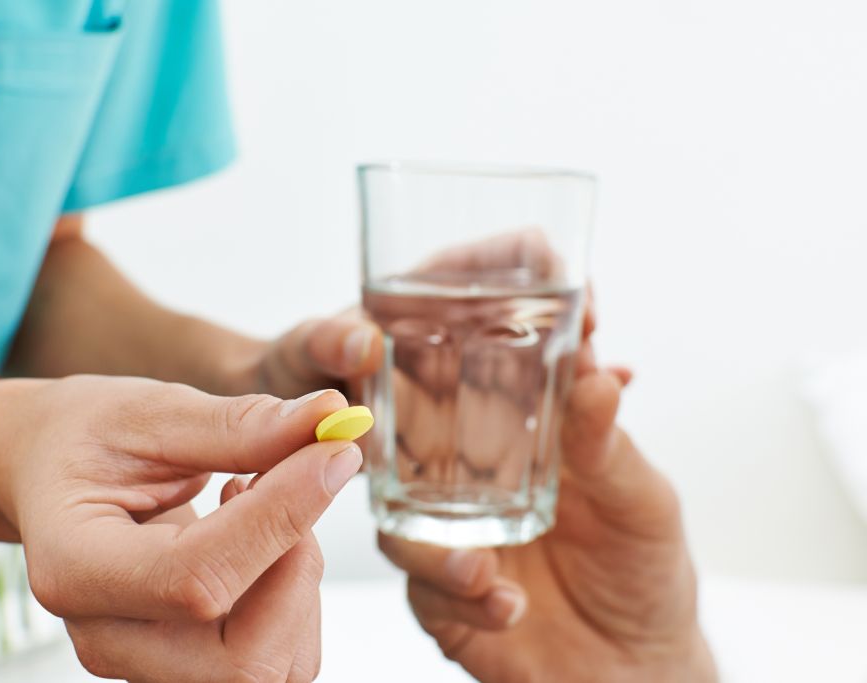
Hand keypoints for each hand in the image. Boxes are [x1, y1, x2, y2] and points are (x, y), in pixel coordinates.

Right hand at [0, 377, 358, 681]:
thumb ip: (236, 424)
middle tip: (293, 480)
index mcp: (75, 569)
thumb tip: (328, 418)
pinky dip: (296, 597)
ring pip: (269, 669)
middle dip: (297, 568)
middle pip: (241, 661)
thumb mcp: (149, 412)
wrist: (52, 473)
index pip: (197, 580)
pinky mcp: (186, 662)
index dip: (280, 519)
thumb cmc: (87, 439)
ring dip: (301, 581)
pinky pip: (275, 660)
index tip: (331, 454)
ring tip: (270, 498)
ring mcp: (146, 663)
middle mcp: (107, 638)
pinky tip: (265, 536)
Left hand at [242, 229, 570, 401]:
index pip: (505, 252)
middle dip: (578, 321)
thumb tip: (360, 343)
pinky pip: (522, 415)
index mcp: (428, 287)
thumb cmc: (289, 368)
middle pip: (540, 307)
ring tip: (608, 386)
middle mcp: (460, 326)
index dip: (545, 260)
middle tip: (597, 351)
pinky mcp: (469, 425)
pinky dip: (558, 417)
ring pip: (541, 361)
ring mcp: (470, 376)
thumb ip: (322, 342)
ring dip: (578, 369)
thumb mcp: (299, 350)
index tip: (573, 287)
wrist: (277, 424)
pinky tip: (590, 428)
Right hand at [378, 351, 716, 681]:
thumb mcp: (641, 500)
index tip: (445, 320)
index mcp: (519, 443)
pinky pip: (424, 585)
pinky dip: (456, 593)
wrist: (635, 672)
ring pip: (399, 517)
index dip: (453, 352)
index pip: (471, 384)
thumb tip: (596, 374)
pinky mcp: (441, 595)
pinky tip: (503, 603)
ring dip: (432, 540)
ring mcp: (452, 537)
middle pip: (412, 442)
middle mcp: (474, 482)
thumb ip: (607, 444)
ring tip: (481, 564)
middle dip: (400, 432)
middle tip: (404, 428)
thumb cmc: (644, 573)